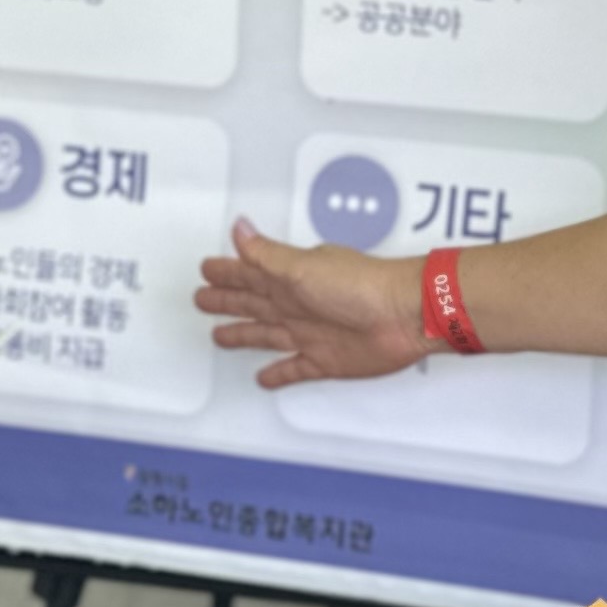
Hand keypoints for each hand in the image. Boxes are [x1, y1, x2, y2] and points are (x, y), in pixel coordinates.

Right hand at [197, 217, 428, 388]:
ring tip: (221, 336)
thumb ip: (266, 254)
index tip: (206, 269)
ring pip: (267, 334)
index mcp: (289, 278)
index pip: (248, 273)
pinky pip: (295, 368)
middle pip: (252, 303)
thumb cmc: (361, 286)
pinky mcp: (326, 360)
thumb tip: (239, 228)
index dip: (226, 272)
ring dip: (244, 334)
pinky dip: (279, 373)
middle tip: (202, 299)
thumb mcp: (302, 266)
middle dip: (227, 301)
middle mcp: (298, 303)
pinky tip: (264, 378)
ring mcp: (311, 332)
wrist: (404, 315)